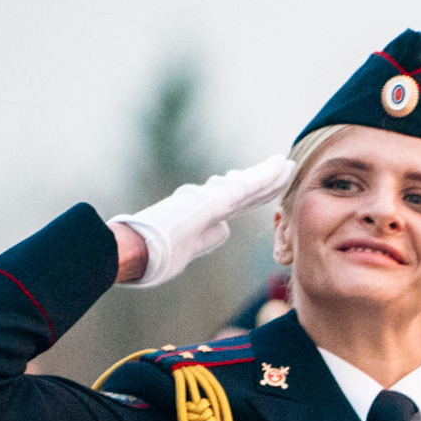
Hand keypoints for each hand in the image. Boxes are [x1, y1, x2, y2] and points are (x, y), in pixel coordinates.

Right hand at [110, 154, 294, 289]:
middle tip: (284, 166)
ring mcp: (207, 198)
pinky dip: (264, 178)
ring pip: (247, 183)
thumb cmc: (153, 256)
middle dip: (266, 179)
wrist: (133, 251)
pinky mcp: (210, 201)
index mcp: (202, 214)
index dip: (255, 195)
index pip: (237, 203)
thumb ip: (206, 239)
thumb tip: (223, 232)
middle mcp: (206, 200)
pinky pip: (244, 187)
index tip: (268, 187)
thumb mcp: (188, 251)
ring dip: (269, 173)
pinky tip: (279, 169)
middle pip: (245, 189)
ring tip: (286, 164)